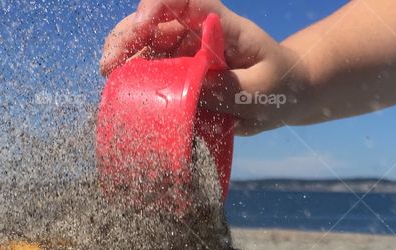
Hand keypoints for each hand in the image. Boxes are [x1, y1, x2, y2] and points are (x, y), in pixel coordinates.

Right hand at [100, 0, 306, 134]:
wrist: (286, 95)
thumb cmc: (280, 85)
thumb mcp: (262, 91)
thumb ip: (229, 89)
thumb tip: (190, 90)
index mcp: (222, 26)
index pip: (188, 1)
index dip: (159, 4)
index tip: (143, 23)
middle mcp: (199, 34)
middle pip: (155, 23)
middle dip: (127, 38)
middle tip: (109, 66)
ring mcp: (188, 55)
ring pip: (147, 48)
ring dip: (124, 61)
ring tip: (109, 80)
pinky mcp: (182, 76)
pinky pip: (153, 74)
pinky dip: (135, 82)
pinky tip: (121, 95)